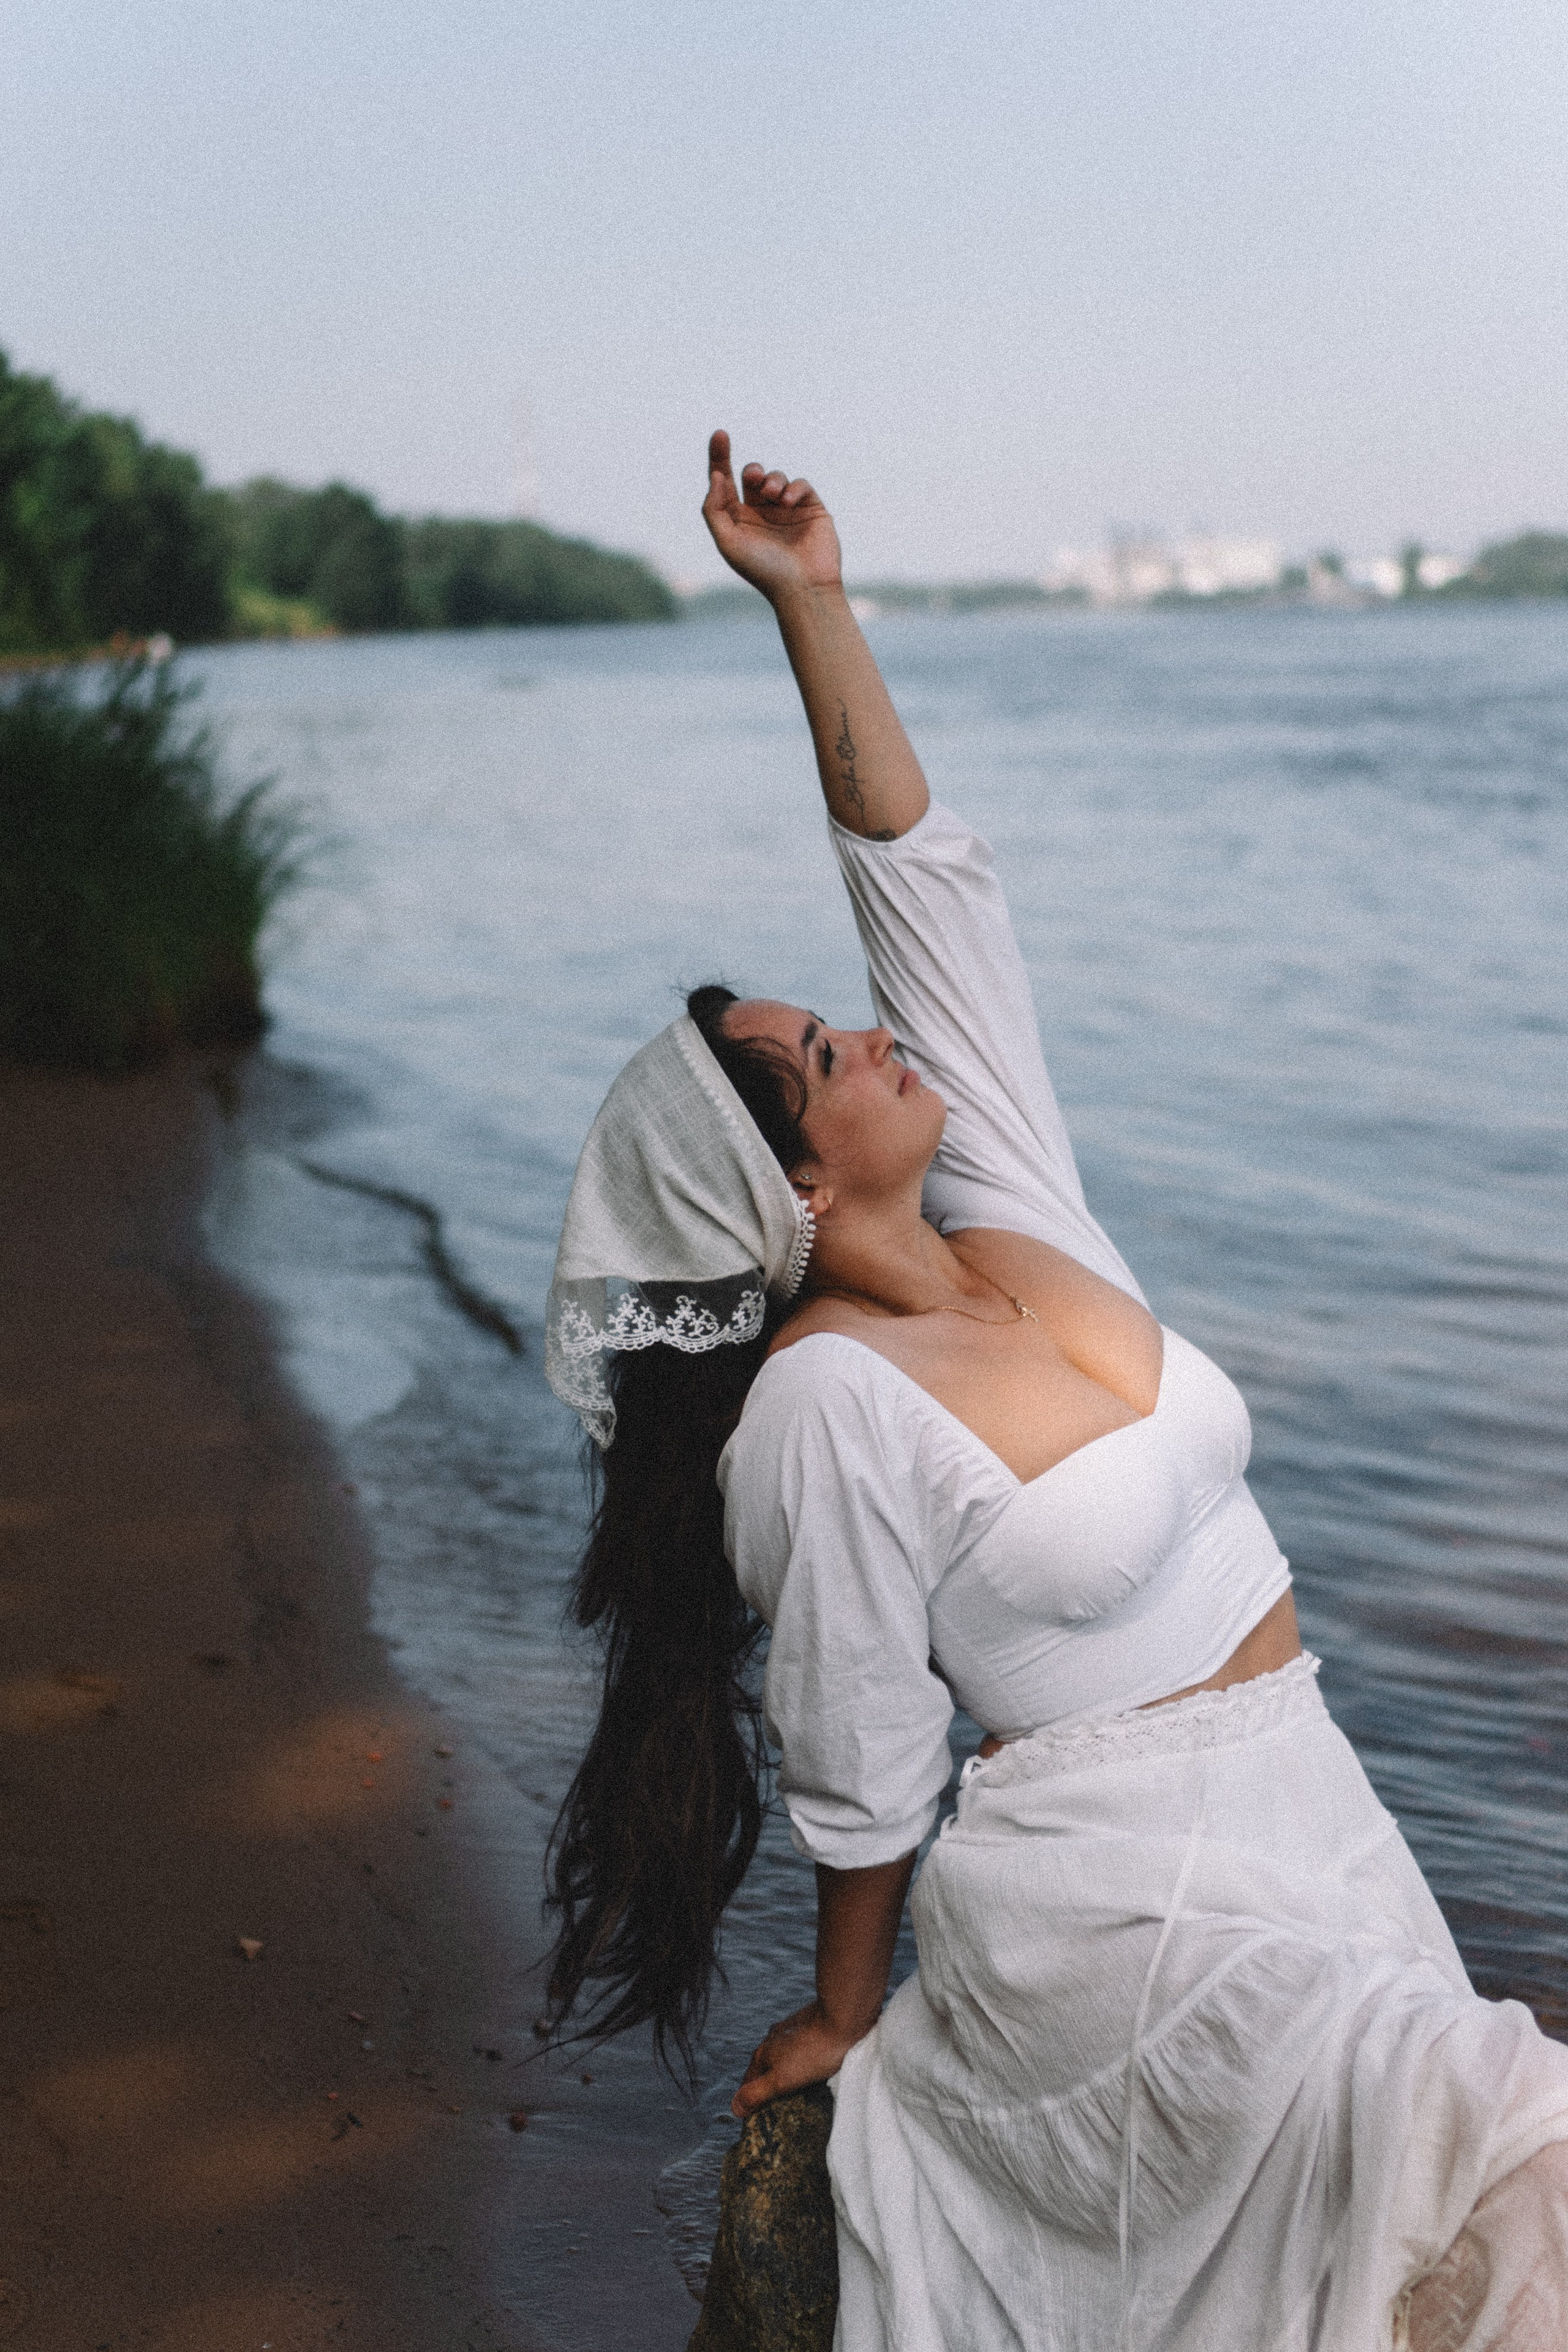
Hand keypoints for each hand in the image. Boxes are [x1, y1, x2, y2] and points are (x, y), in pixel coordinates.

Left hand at [702, 430, 843, 602]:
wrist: (803, 587)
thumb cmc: (762, 570)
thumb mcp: (727, 542)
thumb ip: (714, 509)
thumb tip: (716, 476)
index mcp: (738, 519)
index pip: (725, 482)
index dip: (719, 457)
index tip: (719, 434)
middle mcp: (761, 512)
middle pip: (751, 474)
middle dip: (752, 471)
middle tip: (754, 479)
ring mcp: (786, 509)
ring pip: (775, 477)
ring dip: (772, 480)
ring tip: (773, 496)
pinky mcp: (810, 508)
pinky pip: (799, 484)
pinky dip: (792, 488)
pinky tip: (788, 502)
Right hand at [731, 1997, 867, 2119]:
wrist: (844, 2017)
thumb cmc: (815, 2052)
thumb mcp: (782, 2079)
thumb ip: (757, 2093)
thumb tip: (734, 2108)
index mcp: (763, 2054)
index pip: (748, 2084)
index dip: (750, 2103)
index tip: (759, 2123)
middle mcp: (773, 2040)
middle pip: (764, 2070)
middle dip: (767, 2089)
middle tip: (779, 2112)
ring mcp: (791, 2032)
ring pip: (782, 2059)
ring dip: (785, 2075)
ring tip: (797, 2094)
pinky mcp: (810, 2027)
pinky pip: (800, 2051)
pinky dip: (802, 2064)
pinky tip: (813, 2071)